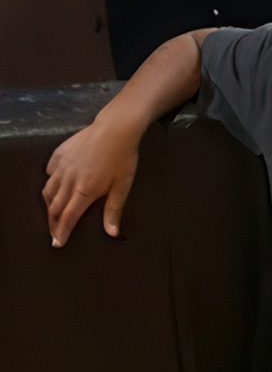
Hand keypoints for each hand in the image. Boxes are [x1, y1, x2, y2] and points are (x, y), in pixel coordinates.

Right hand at [42, 120, 140, 247]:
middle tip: (54, 233)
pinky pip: (49, 172)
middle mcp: (68, 180)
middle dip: (53, 223)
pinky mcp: (60, 154)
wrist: (116, 128)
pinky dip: (50, 182)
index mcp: (84, 191)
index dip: (62, 232)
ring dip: (49, 205)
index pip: (68, 218)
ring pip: (48, 190)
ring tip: (53, 213)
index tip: (58, 243)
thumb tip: (112, 233)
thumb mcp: (123, 186)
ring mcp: (62, 166)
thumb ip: (114, 210)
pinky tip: (54, 185)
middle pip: (54, 207)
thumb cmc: (123, 157)